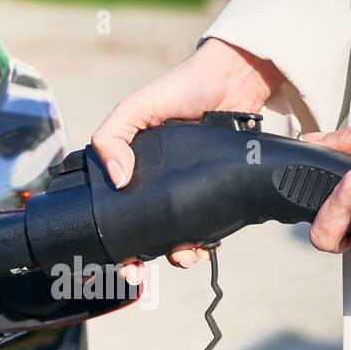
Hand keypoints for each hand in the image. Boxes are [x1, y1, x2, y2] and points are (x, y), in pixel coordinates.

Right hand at [91, 37, 282, 276]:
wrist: (236, 79)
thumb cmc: (182, 87)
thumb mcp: (136, 107)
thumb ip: (113, 136)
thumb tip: (117, 178)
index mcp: (135, 167)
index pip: (116, 209)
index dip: (115, 239)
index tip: (120, 261)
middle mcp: (159, 183)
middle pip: (146, 231)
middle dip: (144, 257)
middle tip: (142, 270)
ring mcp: (188, 190)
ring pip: (178, 234)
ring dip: (179, 253)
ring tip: (186, 254)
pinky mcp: (217, 191)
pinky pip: (210, 226)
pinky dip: (206, 242)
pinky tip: (207, 245)